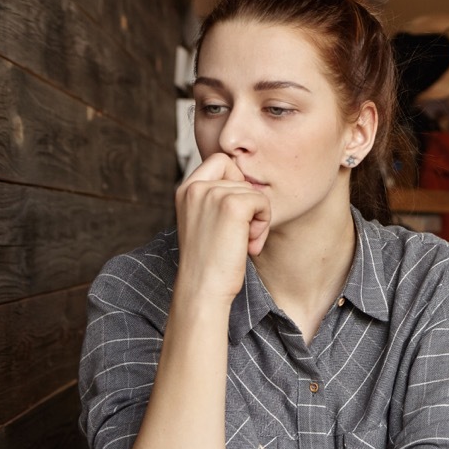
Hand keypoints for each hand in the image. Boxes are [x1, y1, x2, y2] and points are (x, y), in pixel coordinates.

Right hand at [174, 152, 270, 304]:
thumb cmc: (210, 261)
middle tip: (241, 235)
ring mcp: (212, 193)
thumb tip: (251, 183)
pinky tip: (249, 244)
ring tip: (243, 243)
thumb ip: (218, 199)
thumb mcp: (206, 221)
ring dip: (257, 219)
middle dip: (249, 207)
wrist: (203, 288)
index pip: (222, 160)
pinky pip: (263, 202)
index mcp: (185, 188)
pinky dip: (263, 223)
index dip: (237, 183)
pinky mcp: (232, 205)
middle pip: (243, 178)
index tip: (234, 214)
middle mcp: (195, 186)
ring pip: (255, 192)